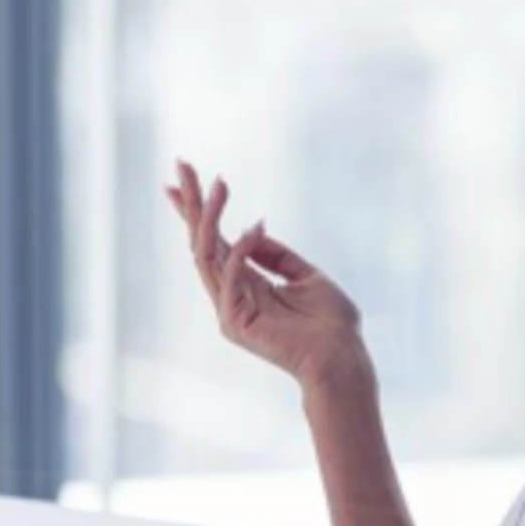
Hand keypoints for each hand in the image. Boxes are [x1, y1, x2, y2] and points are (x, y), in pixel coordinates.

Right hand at [167, 161, 372, 391]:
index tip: (183, 178)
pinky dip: (241, 250)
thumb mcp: (307, 276)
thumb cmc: (331, 324)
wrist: (342, 359)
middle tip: (182, 166)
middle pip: (201, 242)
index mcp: (246, 284)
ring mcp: (230, 309)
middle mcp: (231, 294)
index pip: (214, 242)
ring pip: (206, 255)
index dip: (197, 211)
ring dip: (210, 217)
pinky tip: (255, 227)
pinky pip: (231, 278)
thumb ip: (277, 256)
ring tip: (218, 186)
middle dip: (191, 204)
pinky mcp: (236, 322)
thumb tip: (252, 228)